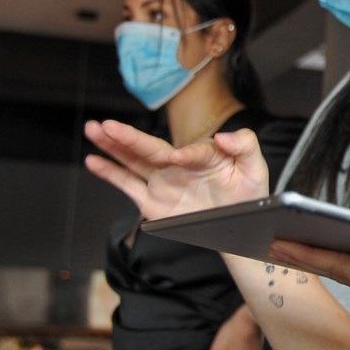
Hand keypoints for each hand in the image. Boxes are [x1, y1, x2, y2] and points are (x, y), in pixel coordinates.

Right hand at [84, 119, 269, 219]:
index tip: (179, 159)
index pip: (192, 151)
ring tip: (94, 130)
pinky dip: (110, 173)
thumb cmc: (248, 194)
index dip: (187, 154)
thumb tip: (224, 136)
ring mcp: (163, 181)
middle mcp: (178, 164)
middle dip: (128, 136)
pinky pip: (128, 185)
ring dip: (112, 146)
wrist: (239, 225)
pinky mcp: (153, 201)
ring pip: (133, 161)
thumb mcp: (256, 167)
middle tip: (108, 125)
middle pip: (150, 147)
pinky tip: (94, 161)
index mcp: (203, 154)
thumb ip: (245, 145)